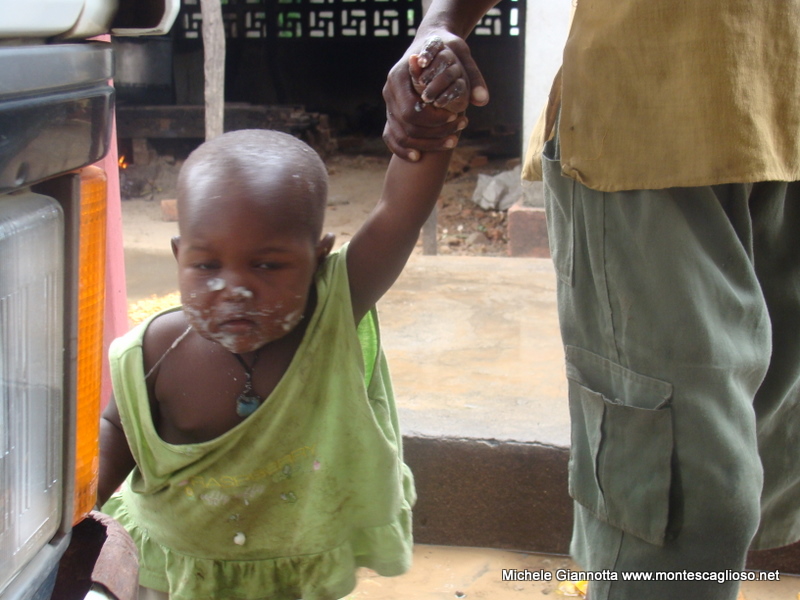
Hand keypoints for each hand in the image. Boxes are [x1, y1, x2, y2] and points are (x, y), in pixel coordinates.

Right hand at [383, 30, 488, 160]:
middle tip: (458, 133)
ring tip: (453, 141)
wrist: (430, 44)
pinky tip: (419, 157)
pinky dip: (403, 150)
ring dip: (426, 144)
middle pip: (407, 126)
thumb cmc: (445, 49)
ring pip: (401, 135)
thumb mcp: (460, 55)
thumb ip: (472, 77)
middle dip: (434, 134)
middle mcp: (389, 91)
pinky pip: (391, 138)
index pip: (412, 110)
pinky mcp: (391, 114)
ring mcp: (388, 104)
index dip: (434, 120)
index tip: (456, 118)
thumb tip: (483, 100)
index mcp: (399, 75)